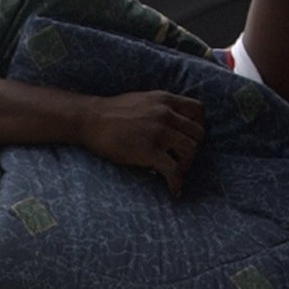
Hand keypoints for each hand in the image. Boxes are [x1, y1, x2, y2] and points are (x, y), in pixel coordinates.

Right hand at [76, 91, 205, 197]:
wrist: (90, 119)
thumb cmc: (112, 112)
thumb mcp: (143, 100)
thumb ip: (161, 108)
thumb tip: (173, 123)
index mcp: (165, 99)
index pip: (198, 110)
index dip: (198, 126)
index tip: (190, 137)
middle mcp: (166, 113)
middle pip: (198, 134)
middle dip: (193, 148)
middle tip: (181, 157)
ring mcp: (159, 132)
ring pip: (190, 151)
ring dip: (186, 165)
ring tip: (175, 171)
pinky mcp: (150, 151)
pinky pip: (175, 170)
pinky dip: (177, 182)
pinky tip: (173, 189)